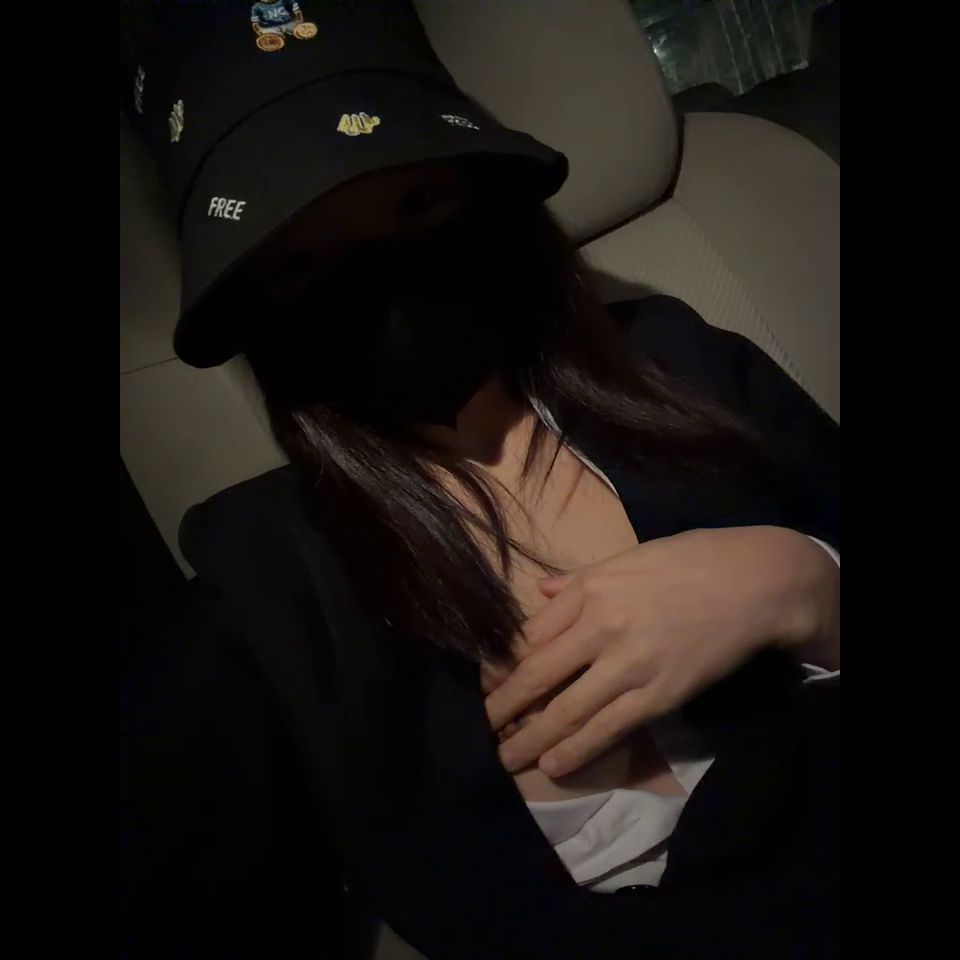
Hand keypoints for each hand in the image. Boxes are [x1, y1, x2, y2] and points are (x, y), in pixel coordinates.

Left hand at [484, 526, 839, 777]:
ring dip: (530, 738)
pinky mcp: (658, 695)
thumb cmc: (688, 561)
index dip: (500, 665)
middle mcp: (599, 627)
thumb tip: (540, 591)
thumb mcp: (626, 557)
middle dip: (503, 706)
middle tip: (482, 727)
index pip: (528, 635)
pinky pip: (608, 728)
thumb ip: (578, 579)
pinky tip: (553, 765)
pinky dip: (576, 750)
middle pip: (536, 675)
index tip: (483, 684)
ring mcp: (628, 664)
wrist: (753, 582)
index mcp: (588, 589)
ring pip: (566, 709)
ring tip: (507, 758)